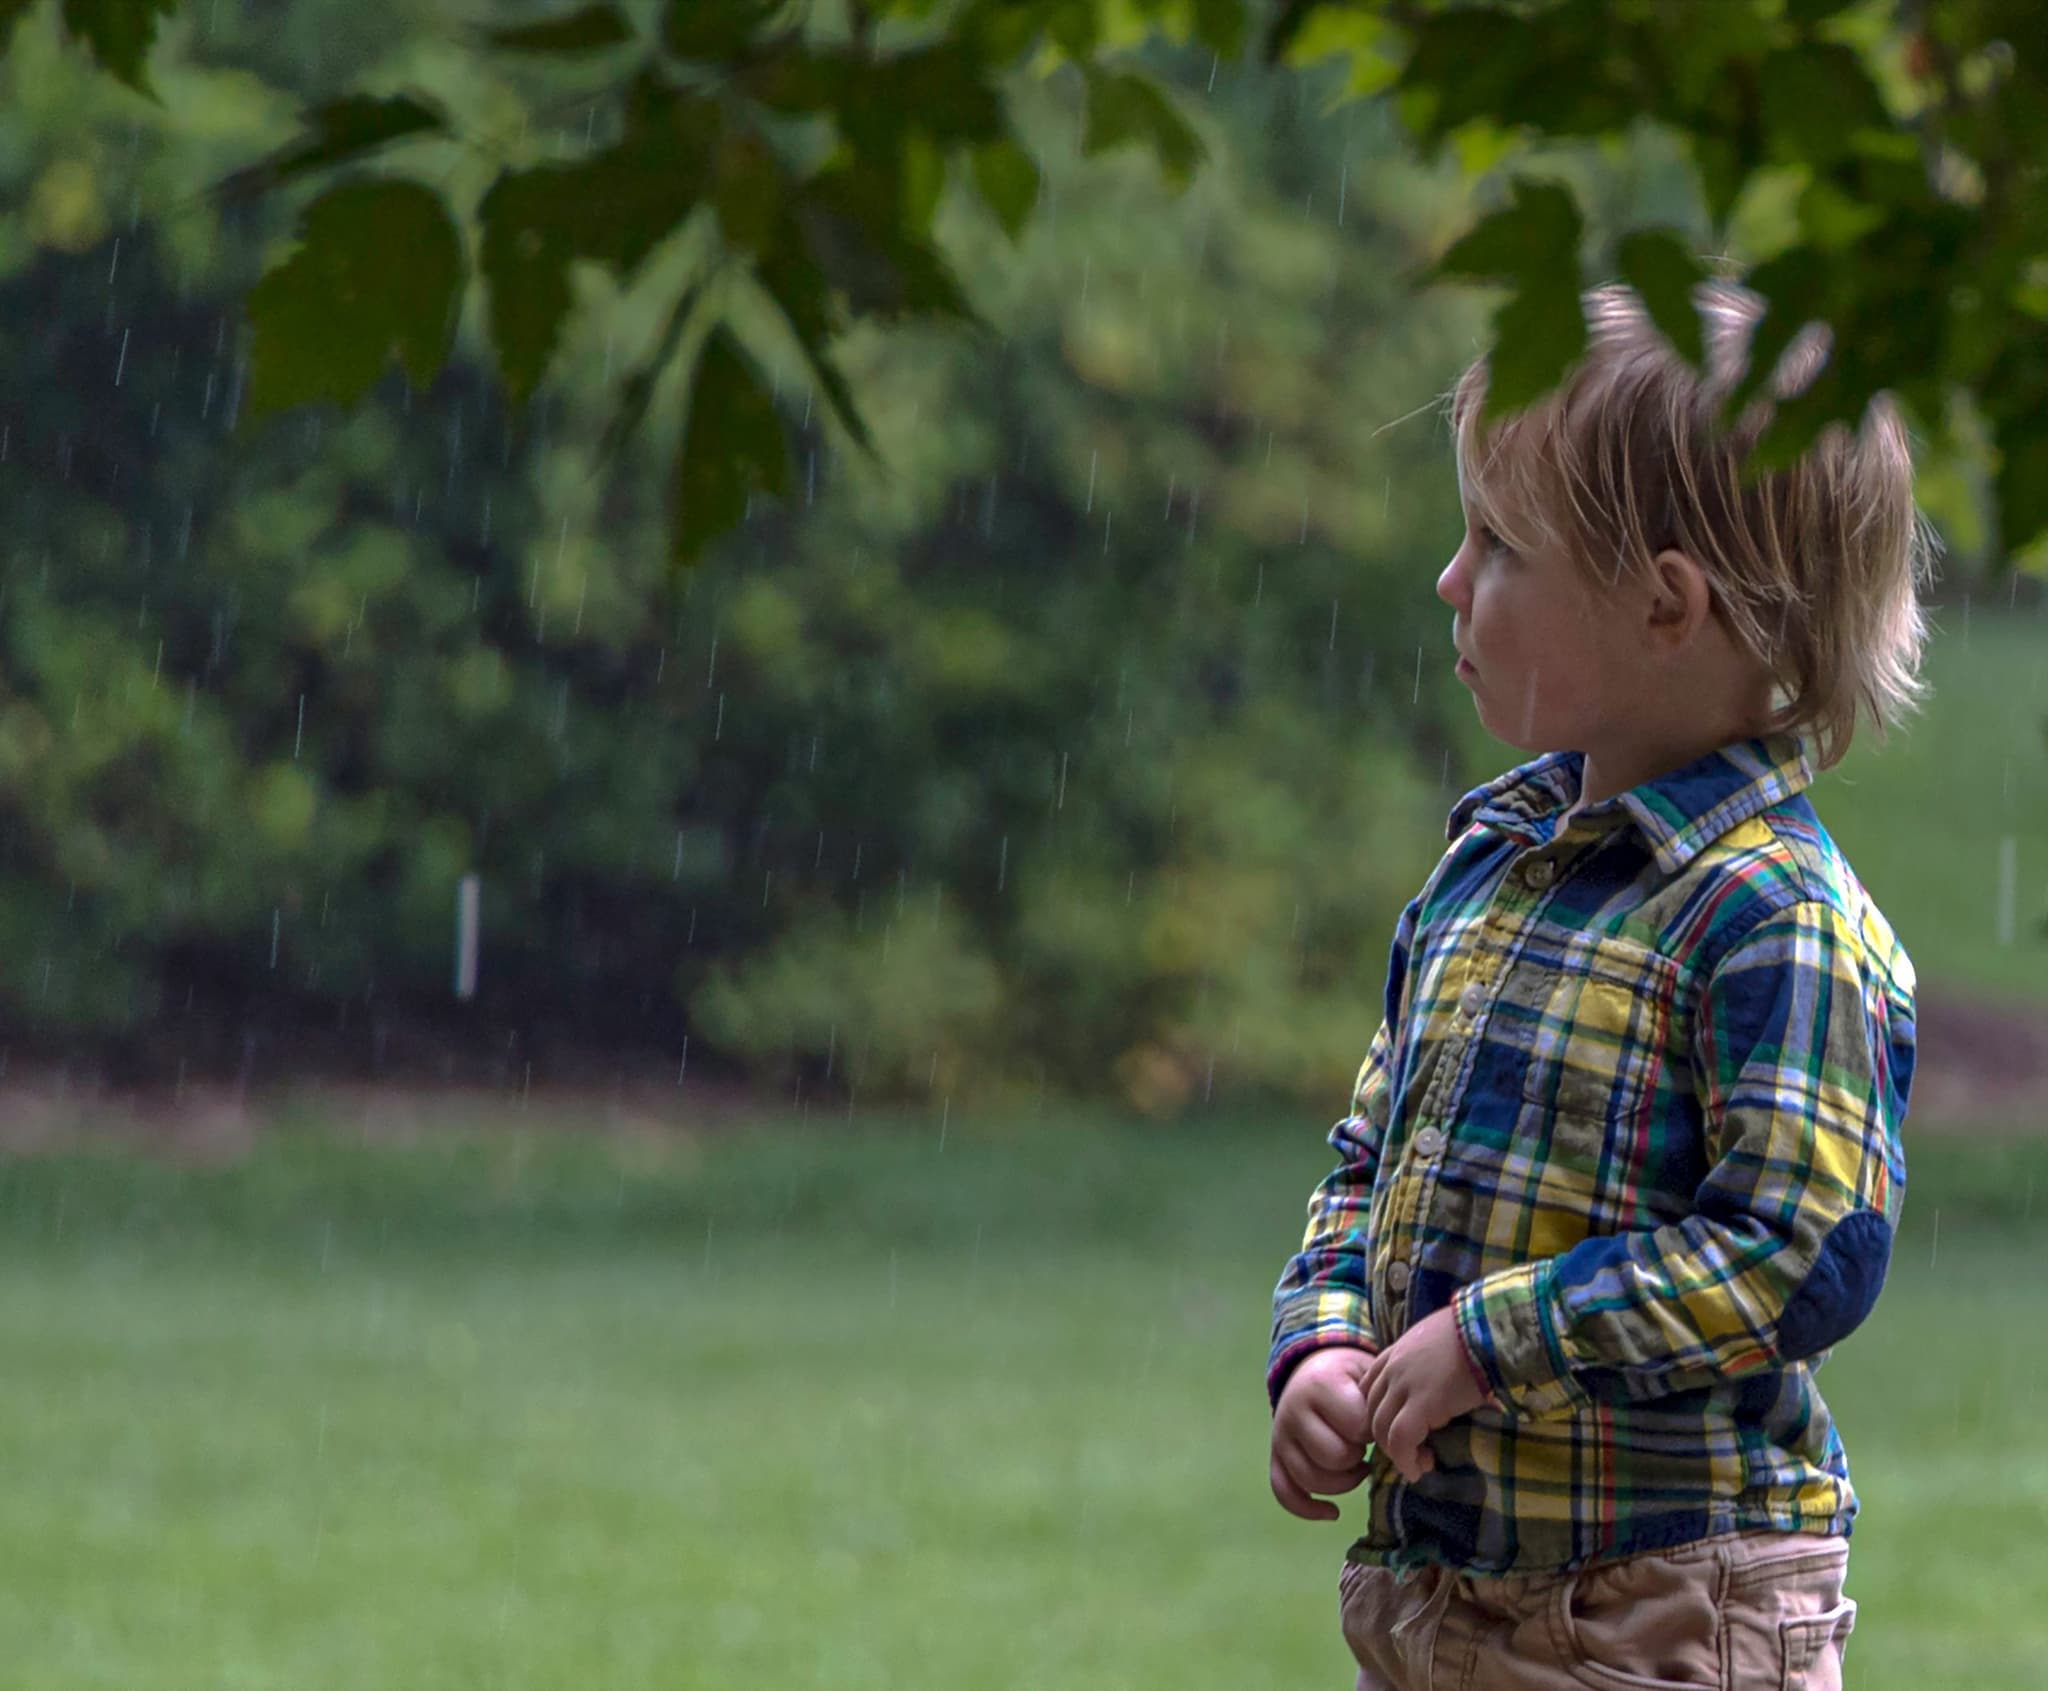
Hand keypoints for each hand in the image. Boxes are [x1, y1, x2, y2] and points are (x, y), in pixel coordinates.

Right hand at [1269, 1345, 1376, 1521]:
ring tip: (1356, 1467)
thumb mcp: (1369, 1378)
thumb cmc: (1350, 1378)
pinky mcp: (1275, 1456)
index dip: (1374, 1433)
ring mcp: (1281, 1436)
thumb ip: (1389, 1411)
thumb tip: (1424, 1461)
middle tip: (1364, 1446)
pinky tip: (1333, 1512)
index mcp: (1320, 1385)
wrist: (1312, 1367)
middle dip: (1357, 1458)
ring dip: (1342, 1483)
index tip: (1377, 1425)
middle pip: (1333, 1456)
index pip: (1355, 1426)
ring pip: (1310, 1479)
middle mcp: (1293, 1410)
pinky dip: (1308, 1509)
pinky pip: (1284, 1491)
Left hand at [1361, 1305, 1497, 1483]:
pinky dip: (1405, 1460)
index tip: (1398, 1429)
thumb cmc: (1473, 1333)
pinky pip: (1401, 1439)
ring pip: (1381, 1429)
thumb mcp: (1438, 1342)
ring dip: (1396, 1454)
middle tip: (1411, 1453)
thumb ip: (1428, 1361)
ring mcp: (1403, 1386)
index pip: (1370, 1389)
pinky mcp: (1421, 1404)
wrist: (1487, 1329)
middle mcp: (1392, 1369)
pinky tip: (1416, 1471)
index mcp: (1395, 1353)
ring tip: (1418, 1465)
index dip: (1380, 1414)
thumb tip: (1444, 1381)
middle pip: (1371, 1411)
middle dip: (1386, 1437)